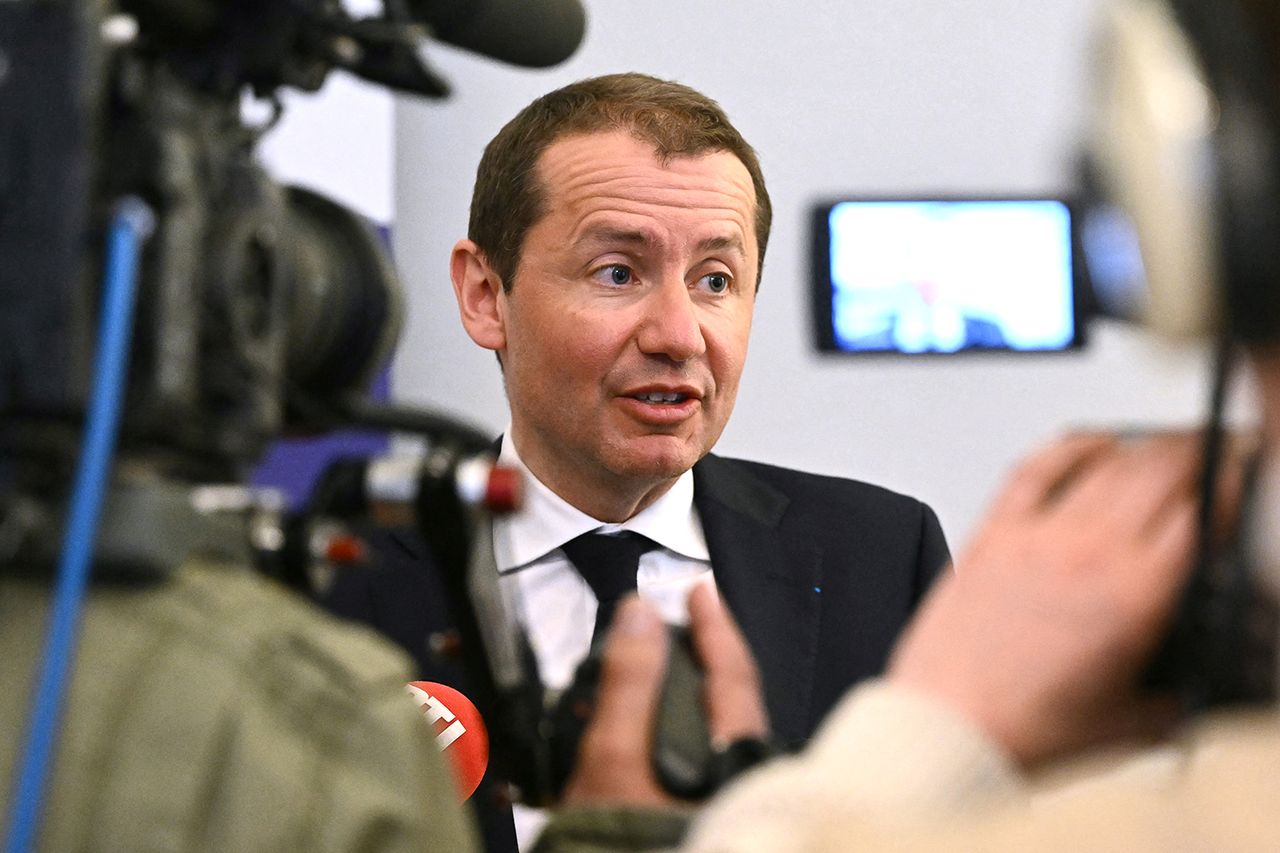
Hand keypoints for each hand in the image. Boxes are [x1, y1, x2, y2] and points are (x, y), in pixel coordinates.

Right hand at [561, 583, 769, 806]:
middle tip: (685, 616)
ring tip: (653, 661)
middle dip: (702, 650)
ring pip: (713, 720)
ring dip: (683, 685)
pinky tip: (648, 717)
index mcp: (731, 751)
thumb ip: (629, 681)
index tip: (701, 589)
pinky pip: (700, 746)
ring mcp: (725, 790)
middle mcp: (738, 770)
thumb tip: (641, 614)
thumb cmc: (624, 838)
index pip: (732, 671)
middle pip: (729, 694)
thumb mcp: (614, 754)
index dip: (715, 625)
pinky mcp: (703, 805)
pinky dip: (675, 719)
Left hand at [888, 432, 1228, 767]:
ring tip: (1166, 444)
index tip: (1237, 480)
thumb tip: (1189, 693)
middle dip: (1197, 453)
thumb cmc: (1023, 727)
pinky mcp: (992, 534)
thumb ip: (1172, 700)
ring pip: (1107, 464)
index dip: (1228, 486)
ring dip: (1145, 445)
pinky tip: (1090, 441)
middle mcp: (1089, 554)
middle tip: (1212, 450)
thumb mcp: (1128, 723)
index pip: (1201, 514)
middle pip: (1159, 472)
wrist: (950, 725)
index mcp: (1135, 597)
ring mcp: (1038, 538)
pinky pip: (1034, 469)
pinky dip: (1069, 446)